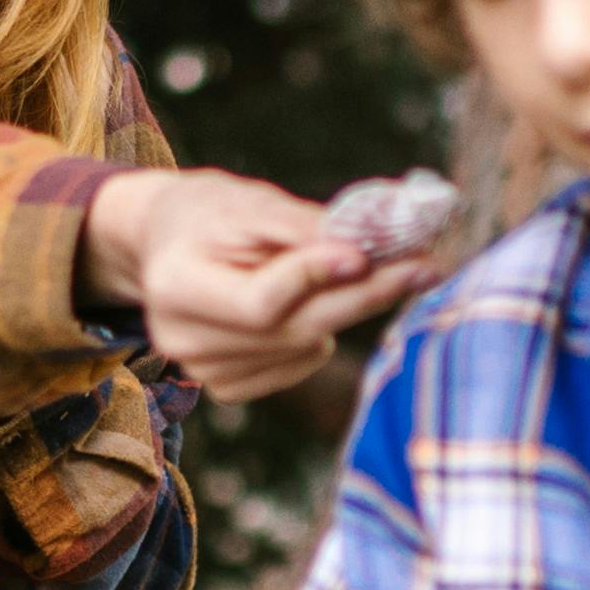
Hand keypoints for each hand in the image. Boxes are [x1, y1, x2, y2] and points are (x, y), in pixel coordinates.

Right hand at [90, 168, 419, 400]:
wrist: (165, 244)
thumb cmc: (211, 214)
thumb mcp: (248, 203)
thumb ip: (301, 226)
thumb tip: (366, 245)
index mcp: (175, 286)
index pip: (259, 302)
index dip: (314, 279)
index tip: (366, 251)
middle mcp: (181, 340)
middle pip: (291, 331)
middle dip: (362, 296)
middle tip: (423, 267)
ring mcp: (202, 371)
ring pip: (302, 349)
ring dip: (347, 310)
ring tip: (369, 270)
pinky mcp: (226, 386)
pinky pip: (298, 364)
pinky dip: (318, 334)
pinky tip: (311, 304)